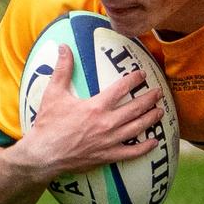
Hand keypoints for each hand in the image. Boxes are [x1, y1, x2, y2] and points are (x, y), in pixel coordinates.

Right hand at [17, 43, 164, 177]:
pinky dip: (144, 148)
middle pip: (135, 108)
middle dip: (149, 99)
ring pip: (137, 128)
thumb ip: (62, 70)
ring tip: (160, 111)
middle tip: (159, 92)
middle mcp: (107, 123)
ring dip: (151, 118)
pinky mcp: (108, 156)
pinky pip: (131, 152)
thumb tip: (63, 47)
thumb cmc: (48, 125)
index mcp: (96, 106)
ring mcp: (109, 141)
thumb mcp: (53, 94)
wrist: (44, 155)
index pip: (121, 89)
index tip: (142, 75)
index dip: (134, 80)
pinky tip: (154, 142)